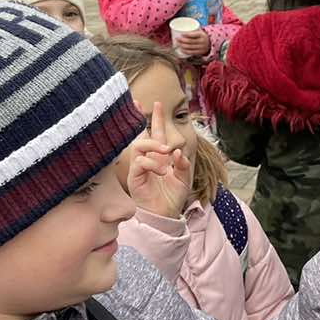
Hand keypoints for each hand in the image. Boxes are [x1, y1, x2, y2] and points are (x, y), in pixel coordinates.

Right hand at [122, 100, 191, 218]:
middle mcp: (148, 159)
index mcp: (160, 158)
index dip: (155, 119)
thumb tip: (177, 151)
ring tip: (167, 153)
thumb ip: (183, 165)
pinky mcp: (135, 177)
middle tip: (156, 105)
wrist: (165, 216)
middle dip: (148, 118)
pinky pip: (140, 163)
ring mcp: (140, 168)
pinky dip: (153, 164)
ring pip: (139, 145)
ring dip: (154, 145)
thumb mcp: (183, 180)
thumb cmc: (171, 199)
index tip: (155, 103)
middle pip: (143, 134)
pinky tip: (163, 172)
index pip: (156, 135)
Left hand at [173, 29, 210, 58]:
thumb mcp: (200, 31)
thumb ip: (193, 29)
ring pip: (190, 47)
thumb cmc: (201, 35)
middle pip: (190, 41)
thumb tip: (181, 27)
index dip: (187, 35)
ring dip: (182, 46)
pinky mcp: (200, 52)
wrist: (210, 43)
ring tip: (177, 43)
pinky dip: (186, 51)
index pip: (194, 35)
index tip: (181, 34)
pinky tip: (181, 49)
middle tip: (177, 39)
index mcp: (202, 35)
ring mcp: (201, 47)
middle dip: (182, 40)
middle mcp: (202, 41)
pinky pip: (192, 52)